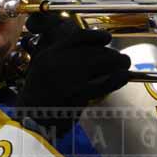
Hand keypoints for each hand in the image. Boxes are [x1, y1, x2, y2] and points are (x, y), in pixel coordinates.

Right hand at [15, 13, 130, 136]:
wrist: (31, 121)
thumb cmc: (39, 99)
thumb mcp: (42, 70)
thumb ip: (62, 58)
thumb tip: (92, 52)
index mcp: (48, 54)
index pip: (75, 37)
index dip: (95, 36)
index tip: (107, 38)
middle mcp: (57, 62)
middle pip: (92, 50)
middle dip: (111, 54)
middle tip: (122, 58)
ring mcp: (67, 76)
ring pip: (100, 63)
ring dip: (117, 63)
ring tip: (125, 66)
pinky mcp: (76, 93)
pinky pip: (103, 82)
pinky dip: (116, 78)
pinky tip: (123, 77)